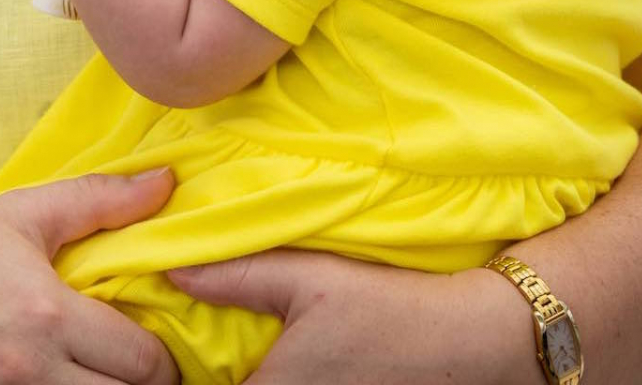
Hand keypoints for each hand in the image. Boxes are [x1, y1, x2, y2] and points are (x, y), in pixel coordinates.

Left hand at [170, 250, 530, 384]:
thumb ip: (237, 274)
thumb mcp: (309, 278)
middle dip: (212, 375)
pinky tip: (279, 363)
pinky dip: (275, 381)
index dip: (181, 374)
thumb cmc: (387, 307)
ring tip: (244, 353)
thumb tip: (172, 268)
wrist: (469, 342)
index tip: (172, 353)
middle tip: (202, 348)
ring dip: (244, 378)